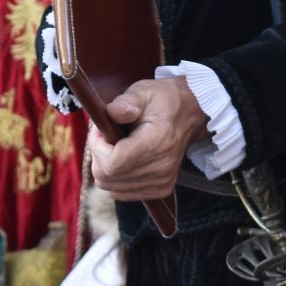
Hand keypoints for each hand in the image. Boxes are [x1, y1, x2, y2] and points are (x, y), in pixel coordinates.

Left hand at [87, 77, 208, 201]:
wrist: (190, 113)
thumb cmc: (163, 100)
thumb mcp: (143, 92)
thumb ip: (126, 102)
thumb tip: (111, 113)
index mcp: (155, 144)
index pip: (111, 164)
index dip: (96, 148)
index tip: (99, 130)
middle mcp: (160, 168)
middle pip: (108, 178)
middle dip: (98, 156)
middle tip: (105, 136)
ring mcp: (162, 182)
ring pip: (112, 188)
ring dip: (106, 168)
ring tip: (114, 146)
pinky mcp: (161, 189)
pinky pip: (123, 193)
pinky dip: (116, 179)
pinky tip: (123, 159)